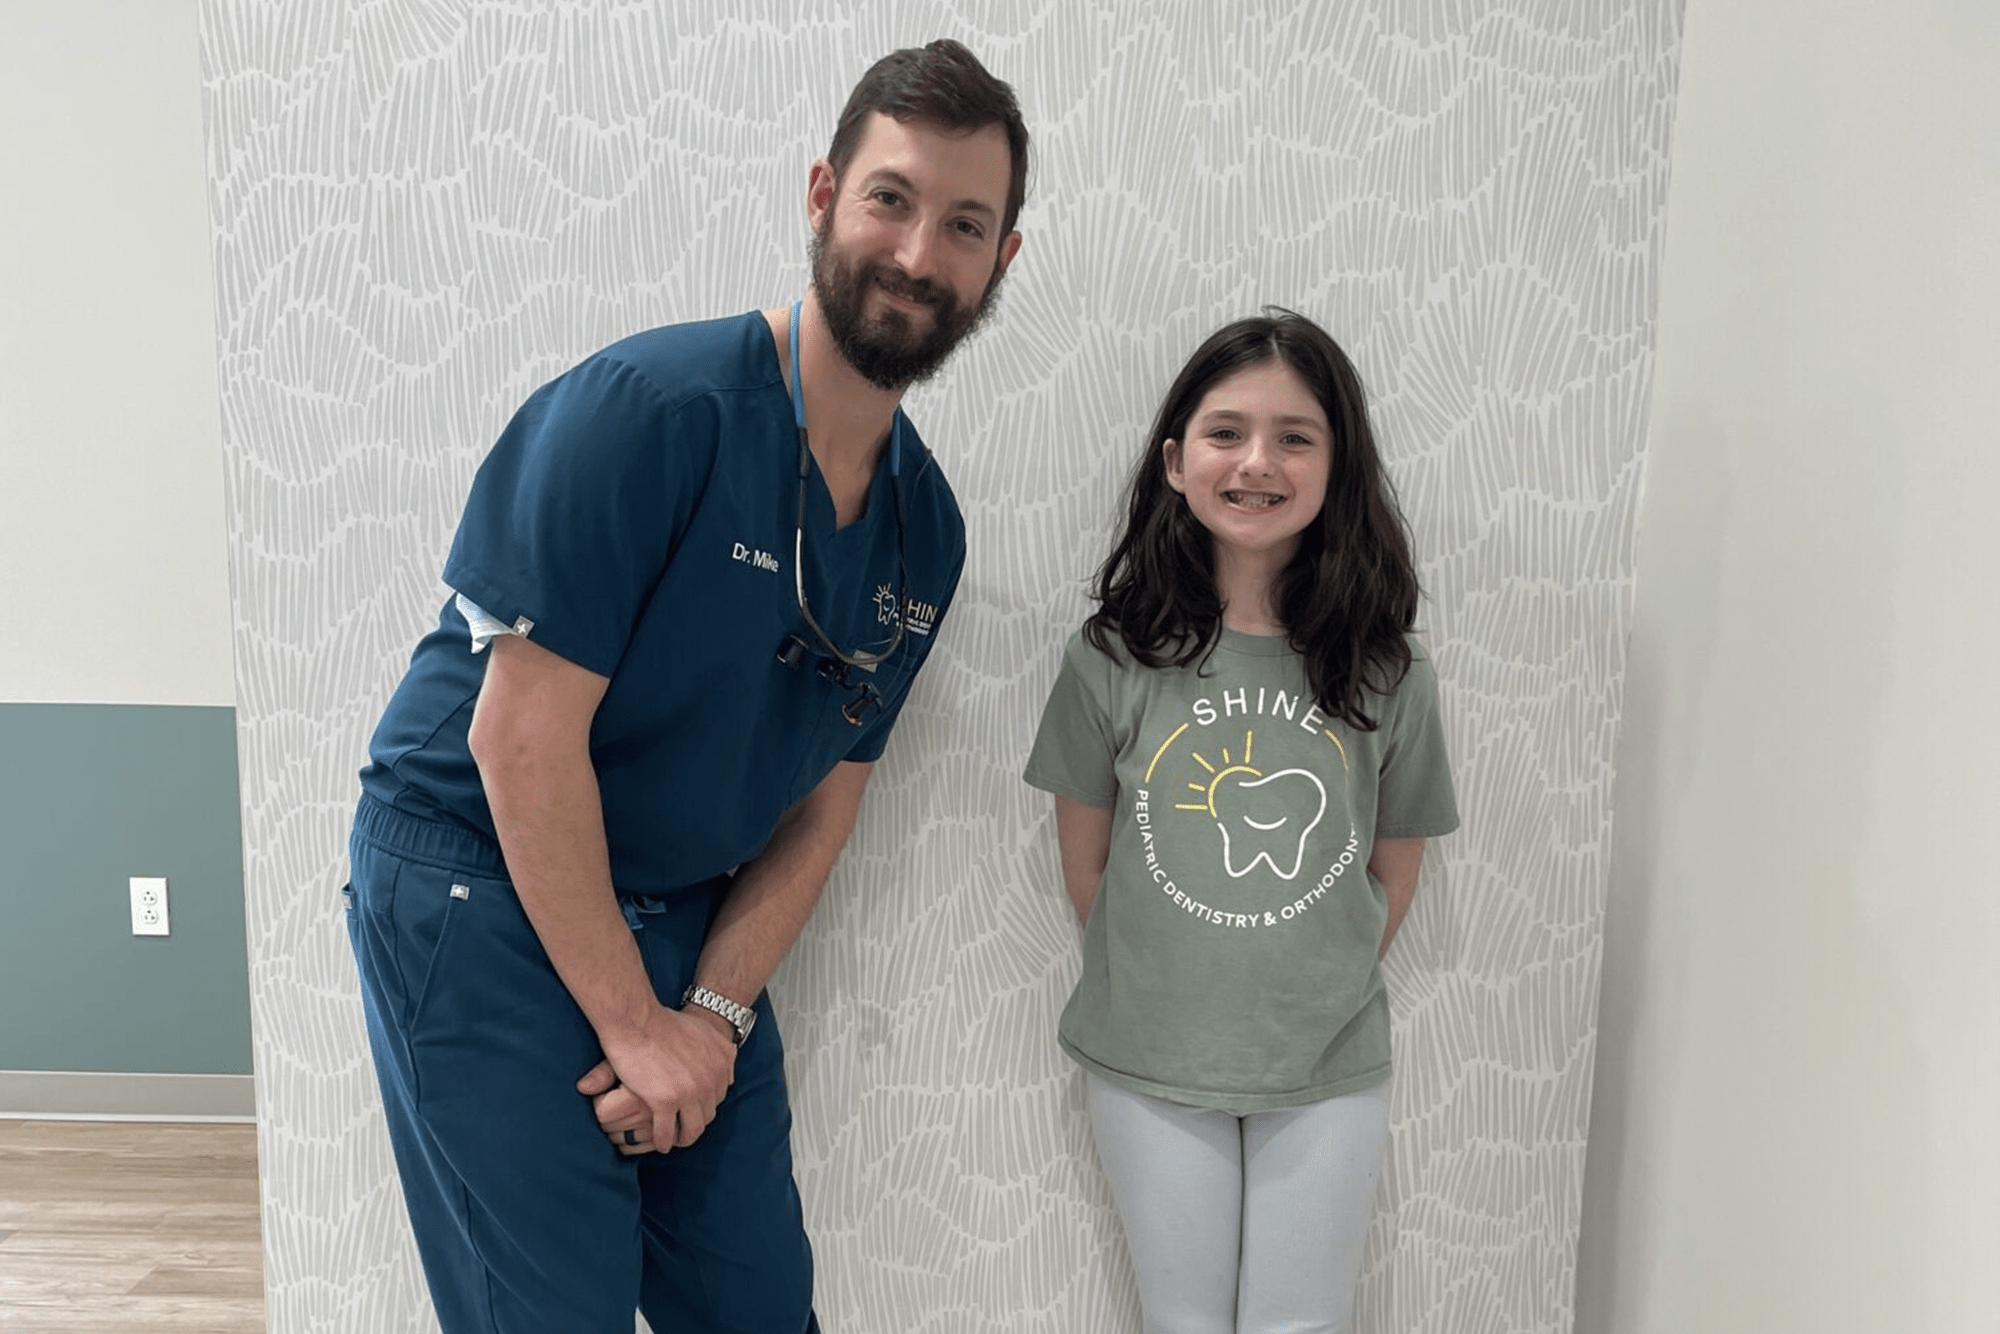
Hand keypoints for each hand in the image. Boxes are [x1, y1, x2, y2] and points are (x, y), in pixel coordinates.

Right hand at [575, 1004, 737, 1154]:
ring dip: (683, 1138)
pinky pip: (666, 1132)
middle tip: (683, 1128)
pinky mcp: (665, 1101)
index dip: (705, 1104)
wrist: (637, 1019)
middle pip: (708, 1114)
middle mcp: (711, 1078)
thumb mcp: (703, 1029)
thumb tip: (729, 1059)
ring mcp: (690, 1092)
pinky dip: (663, 1141)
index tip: (693, 1109)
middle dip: (696, 1122)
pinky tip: (659, 1143)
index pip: (719, 1095)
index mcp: (722, 1061)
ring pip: (692, 1129)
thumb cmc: (663, 1022)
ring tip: (674, 1140)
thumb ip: (718, 1046)